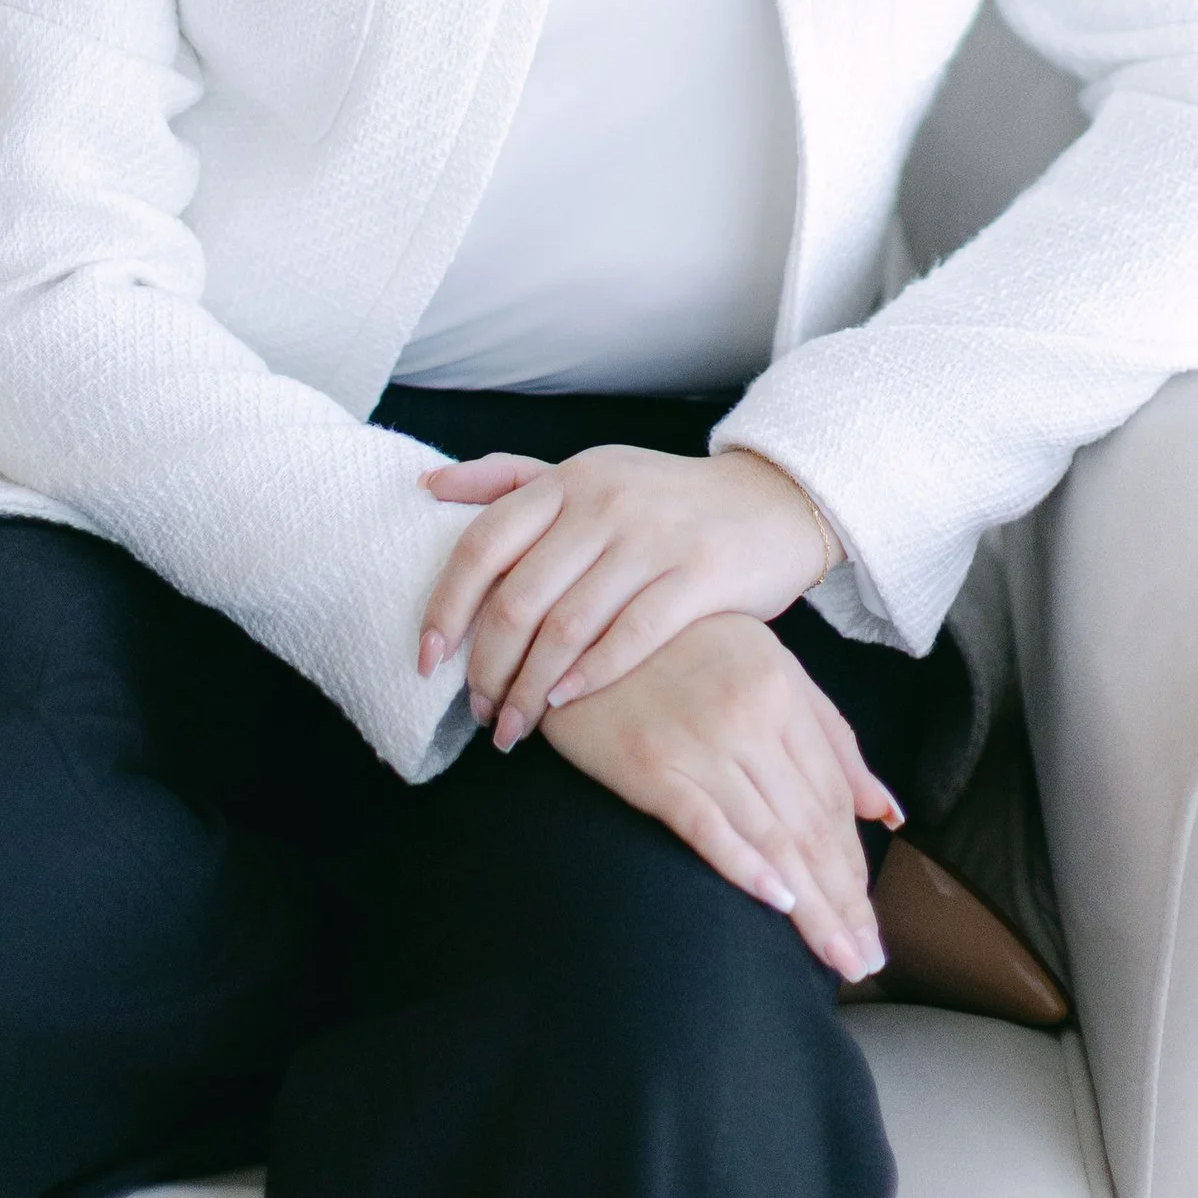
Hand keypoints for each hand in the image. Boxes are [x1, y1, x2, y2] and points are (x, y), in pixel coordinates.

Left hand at [417, 438, 834, 747]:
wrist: (770, 501)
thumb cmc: (663, 499)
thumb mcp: (588, 473)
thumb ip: (509, 478)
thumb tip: (428, 488)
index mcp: (568, 479)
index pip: (483, 543)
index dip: (446, 605)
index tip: (426, 658)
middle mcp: (603, 502)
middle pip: (519, 597)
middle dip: (487, 666)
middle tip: (477, 710)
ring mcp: (652, 539)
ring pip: (568, 626)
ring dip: (530, 686)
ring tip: (514, 724)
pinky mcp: (698, 576)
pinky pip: (630, 636)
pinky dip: (590, 676)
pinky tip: (566, 702)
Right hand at [539, 613, 899, 982]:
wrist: (583, 624)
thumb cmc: (681, 644)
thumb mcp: (765, 664)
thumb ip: (828, 735)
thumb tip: (886, 811)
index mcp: (780, 688)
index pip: (833, 795)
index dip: (854, 864)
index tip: (869, 921)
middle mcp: (748, 715)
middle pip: (810, 824)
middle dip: (842, 900)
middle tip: (866, 961)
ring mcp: (698, 741)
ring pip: (770, 834)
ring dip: (810, 904)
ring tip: (838, 957)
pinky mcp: (648, 764)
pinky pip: (705, 823)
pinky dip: (743, 863)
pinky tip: (776, 901)